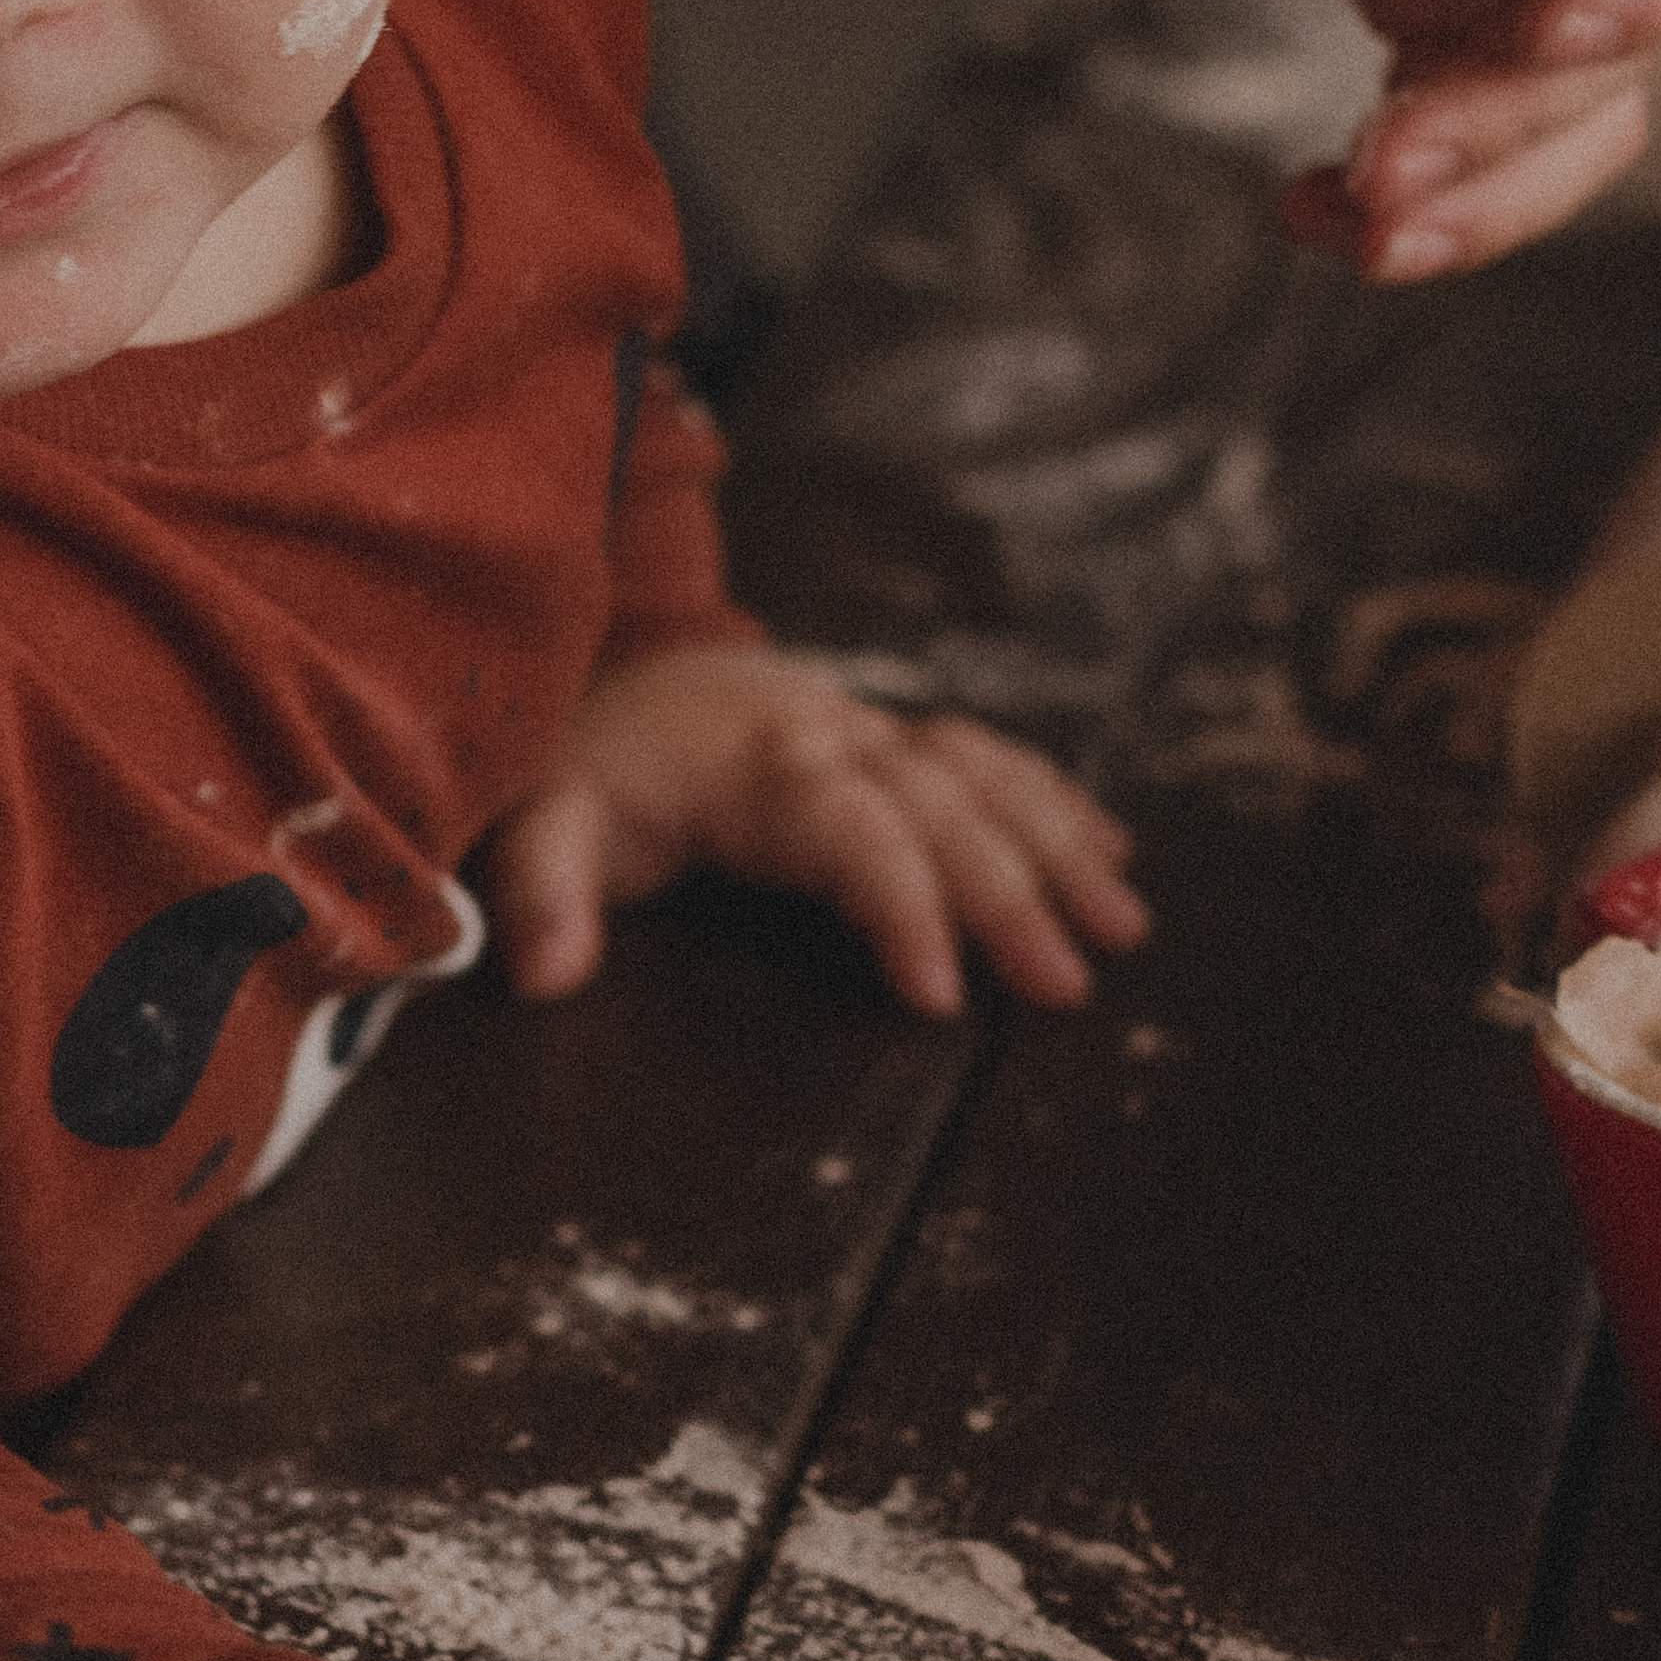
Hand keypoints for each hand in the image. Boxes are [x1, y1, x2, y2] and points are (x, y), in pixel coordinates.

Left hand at [481, 645, 1147, 1015]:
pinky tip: (1108, 855)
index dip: (900, 904)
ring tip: (1120, 926)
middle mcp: (831, 738)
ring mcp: (872, 732)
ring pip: (984, 777)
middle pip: (941, 809)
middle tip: (1064, 984)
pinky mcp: (891, 737)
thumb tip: (543, 979)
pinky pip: (987, 758)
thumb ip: (542, 894)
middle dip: (1010, 894)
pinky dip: (1053, 802)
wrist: (611, 668)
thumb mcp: (540, 823)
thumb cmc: (583, 764)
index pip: (851, 831)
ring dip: (1057, 847)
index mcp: (758, 766)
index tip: (938, 992)